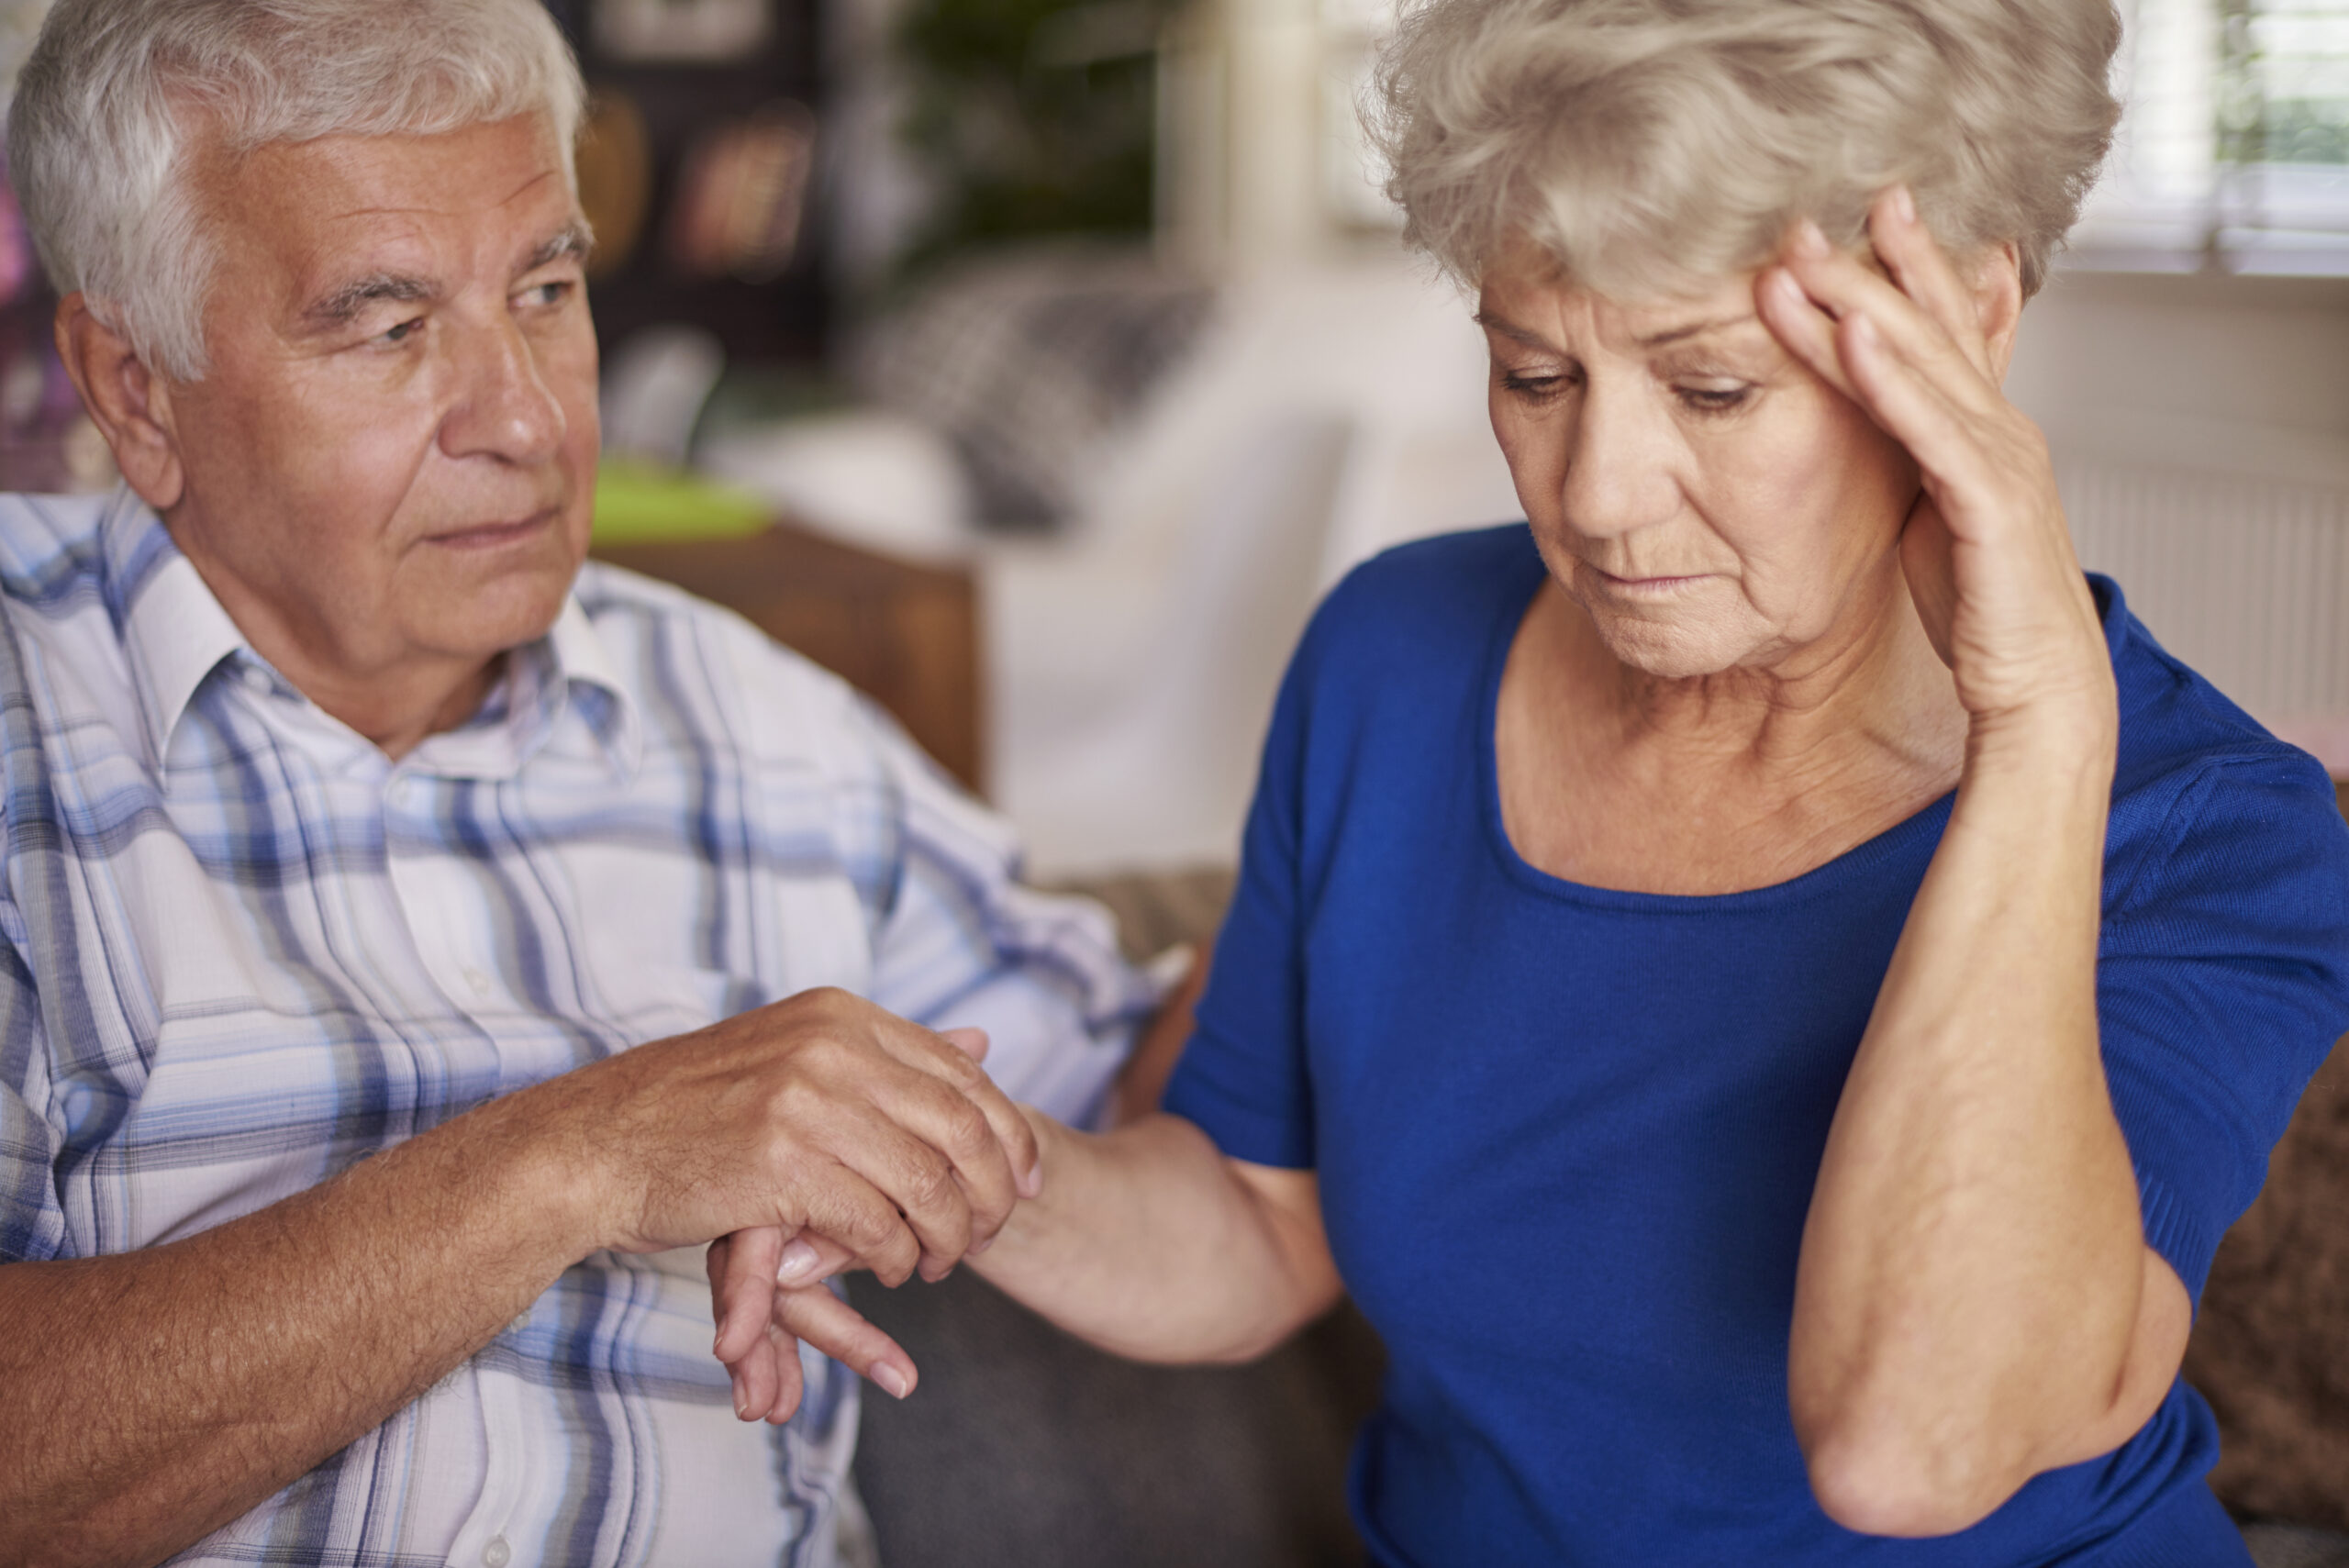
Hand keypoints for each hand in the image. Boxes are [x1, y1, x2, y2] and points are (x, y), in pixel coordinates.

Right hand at [703, 1026, 997, 1421]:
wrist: (593, 1143)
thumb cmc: (694, 1109)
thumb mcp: (798, 1055)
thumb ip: (890, 1056)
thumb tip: (983, 1045)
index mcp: (843, 1017)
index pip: (963, 1075)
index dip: (1009, 1134)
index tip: (1031, 1182)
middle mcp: (833, 1049)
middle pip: (961, 1128)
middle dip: (993, 1192)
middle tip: (994, 1235)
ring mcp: (806, 1102)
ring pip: (927, 1184)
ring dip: (947, 1237)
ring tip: (941, 1263)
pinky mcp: (780, 1165)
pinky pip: (874, 1224)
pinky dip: (894, 1257)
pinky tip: (889, 1272)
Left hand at [1755, 188, 2115, 736]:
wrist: (2037, 686)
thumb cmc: (1983, 607)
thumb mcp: (1934, 513)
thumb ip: (1912, 458)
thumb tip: (1871, 421)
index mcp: (1984, 431)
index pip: (1935, 333)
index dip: (1896, 271)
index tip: (1849, 217)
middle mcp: (2001, 428)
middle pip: (1929, 327)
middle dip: (1870, 264)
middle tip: (1809, 211)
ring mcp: (2001, 459)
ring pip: (1922, 363)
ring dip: (1859, 302)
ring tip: (1804, 253)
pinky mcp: (1988, 501)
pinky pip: (1929, 427)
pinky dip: (1887, 378)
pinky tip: (1849, 332)